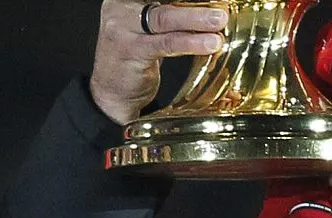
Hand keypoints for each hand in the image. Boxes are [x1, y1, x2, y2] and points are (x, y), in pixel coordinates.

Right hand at [89, 0, 226, 124]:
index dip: (189, 0)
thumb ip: (171, 17)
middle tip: (221, 9)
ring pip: (165, 18)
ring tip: (219, 23)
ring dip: (196, 20)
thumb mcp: (150, 30)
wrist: (111, 94)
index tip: (216, 0)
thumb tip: (210, 10)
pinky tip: (209, 45)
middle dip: (196, 4)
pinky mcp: (130, 50)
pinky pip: (165, 44)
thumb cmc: (134, 59)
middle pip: (164, 1)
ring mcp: (121, 28)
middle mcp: (121, 7)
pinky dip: (189, 43)